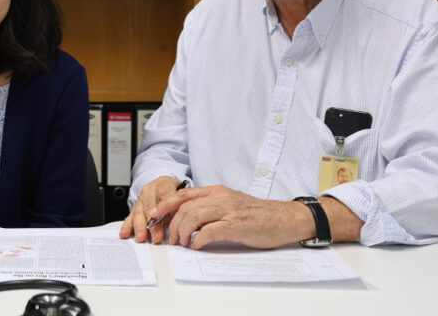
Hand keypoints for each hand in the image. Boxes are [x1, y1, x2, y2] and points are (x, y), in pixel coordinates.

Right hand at [119, 176, 185, 243]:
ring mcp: (141, 198)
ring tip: (141, 237)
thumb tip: (177, 224)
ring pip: (138, 212)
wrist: (164, 184)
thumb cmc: (175, 191)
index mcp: (164, 185)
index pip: (164, 199)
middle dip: (151, 224)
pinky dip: (127, 225)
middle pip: (149, 207)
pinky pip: (130, 215)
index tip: (166, 226)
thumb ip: (179, 207)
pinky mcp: (135, 205)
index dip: (164, 214)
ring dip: (139, 226)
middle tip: (155, 237)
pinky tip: (125, 233)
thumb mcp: (181, 195)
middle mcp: (150, 190)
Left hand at [156, 185, 311, 249]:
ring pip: (193, 216)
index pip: (184, 194)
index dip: (165, 204)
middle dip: (171, 223)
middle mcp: (221, 197)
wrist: (284, 218)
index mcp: (217, 191)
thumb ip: (210, 206)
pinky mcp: (237, 225)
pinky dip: (199, 239)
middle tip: (170, 238)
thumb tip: (187, 217)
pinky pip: (210, 231)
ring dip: (182, 232)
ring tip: (182, 243)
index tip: (153, 214)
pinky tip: (197, 245)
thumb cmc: (257, 214)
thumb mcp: (230, 203)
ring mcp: (229, 210)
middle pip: (185, 207)